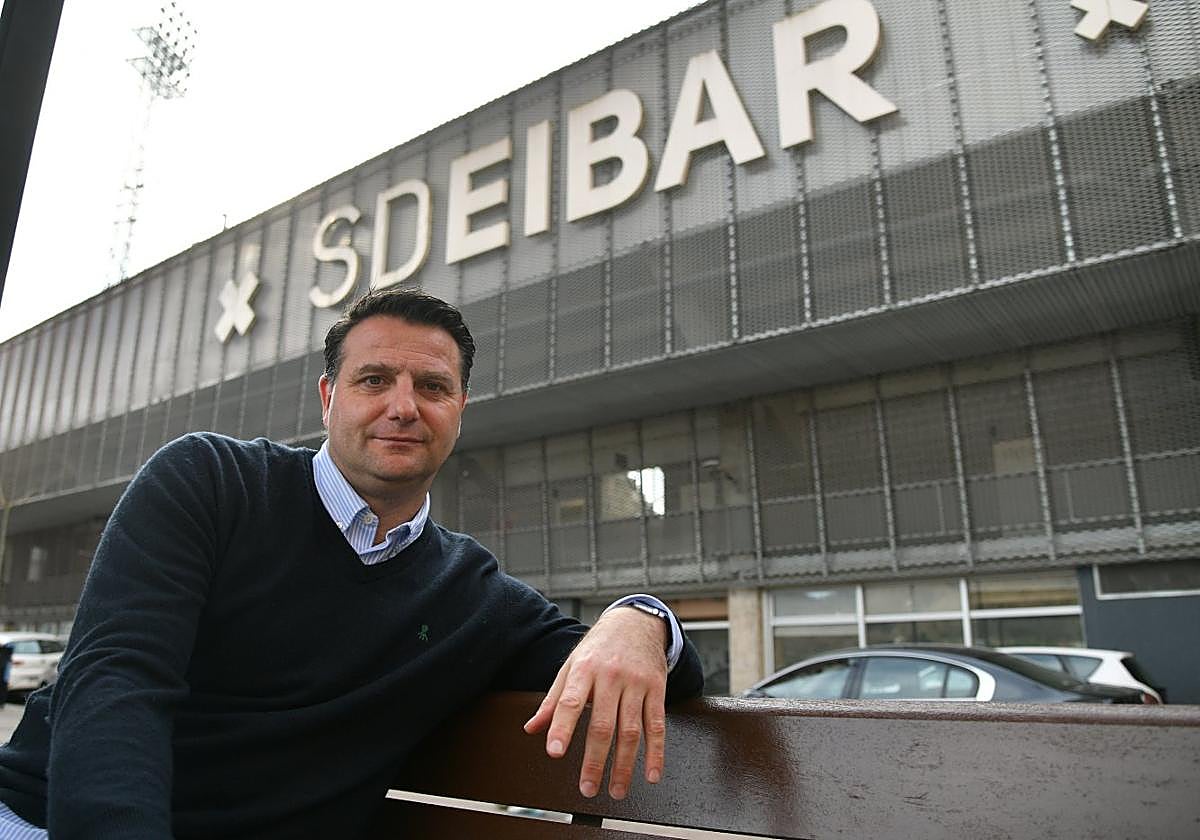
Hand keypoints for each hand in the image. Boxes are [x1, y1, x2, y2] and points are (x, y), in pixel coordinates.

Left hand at [523, 607, 668, 799]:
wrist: (636, 622)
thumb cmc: (599, 648)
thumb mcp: (571, 665)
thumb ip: (553, 699)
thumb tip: (532, 728)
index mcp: (584, 669)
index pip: (570, 701)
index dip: (561, 727)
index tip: (554, 752)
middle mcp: (611, 676)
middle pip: (602, 724)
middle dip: (594, 761)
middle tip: (587, 788)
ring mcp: (636, 683)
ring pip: (630, 731)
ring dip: (623, 765)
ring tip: (615, 789)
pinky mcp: (657, 689)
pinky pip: (657, 725)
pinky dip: (655, 753)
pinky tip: (650, 774)